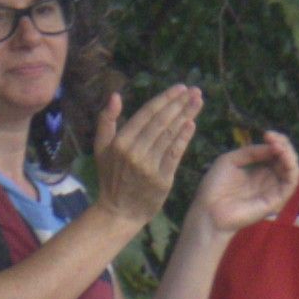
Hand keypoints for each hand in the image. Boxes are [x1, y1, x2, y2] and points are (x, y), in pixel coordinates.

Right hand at [95, 81, 209, 209]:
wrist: (119, 211)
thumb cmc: (111, 176)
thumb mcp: (101, 148)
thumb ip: (106, 120)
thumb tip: (115, 95)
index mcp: (120, 142)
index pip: (147, 114)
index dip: (165, 99)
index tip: (179, 88)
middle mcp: (135, 152)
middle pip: (162, 122)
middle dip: (180, 104)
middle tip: (195, 91)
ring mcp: (149, 166)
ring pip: (171, 135)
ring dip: (186, 116)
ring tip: (198, 101)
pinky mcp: (162, 179)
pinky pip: (175, 154)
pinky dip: (184, 138)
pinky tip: (192, 123)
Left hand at [184, 127, 298, 241]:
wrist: (208, 210)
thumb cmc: (215, 187)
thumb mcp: (230, 160)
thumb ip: (251, 152)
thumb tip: (273, 147)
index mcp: (259, 171)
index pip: (277, 154)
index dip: (276, 142)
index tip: (267, 134)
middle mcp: (269, 180)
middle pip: (287, 160)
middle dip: (284, 145)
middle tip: (273, 138)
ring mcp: (273, 191)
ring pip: (293, 170)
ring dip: (289, 154)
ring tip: (278, 146)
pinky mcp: (276, 201)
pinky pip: (291, 184)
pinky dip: (290, 167)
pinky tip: (281, 156)